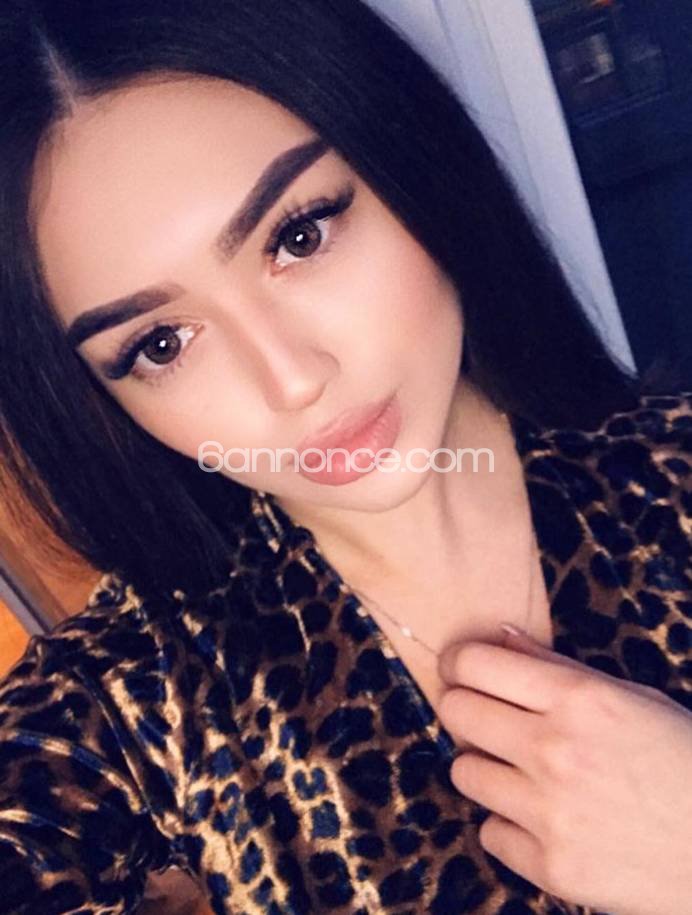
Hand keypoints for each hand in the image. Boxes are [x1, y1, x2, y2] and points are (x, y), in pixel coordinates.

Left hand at [436, 624, 691, 914]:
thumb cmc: (682, 762)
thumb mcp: (632, 698)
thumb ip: (557, 668)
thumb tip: (498, 635)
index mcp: (580, 699)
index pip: (473, 663)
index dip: (458, 662)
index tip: (459, 671)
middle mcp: (557, 750)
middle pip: (454, 711)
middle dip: (464, 710)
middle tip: (486, 721)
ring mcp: (551, 812)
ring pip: (463, 772)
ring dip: (486, 769)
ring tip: (523, 775)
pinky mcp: (551, 867)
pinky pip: (489, 832)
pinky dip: (511, 828)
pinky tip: (547, 821)